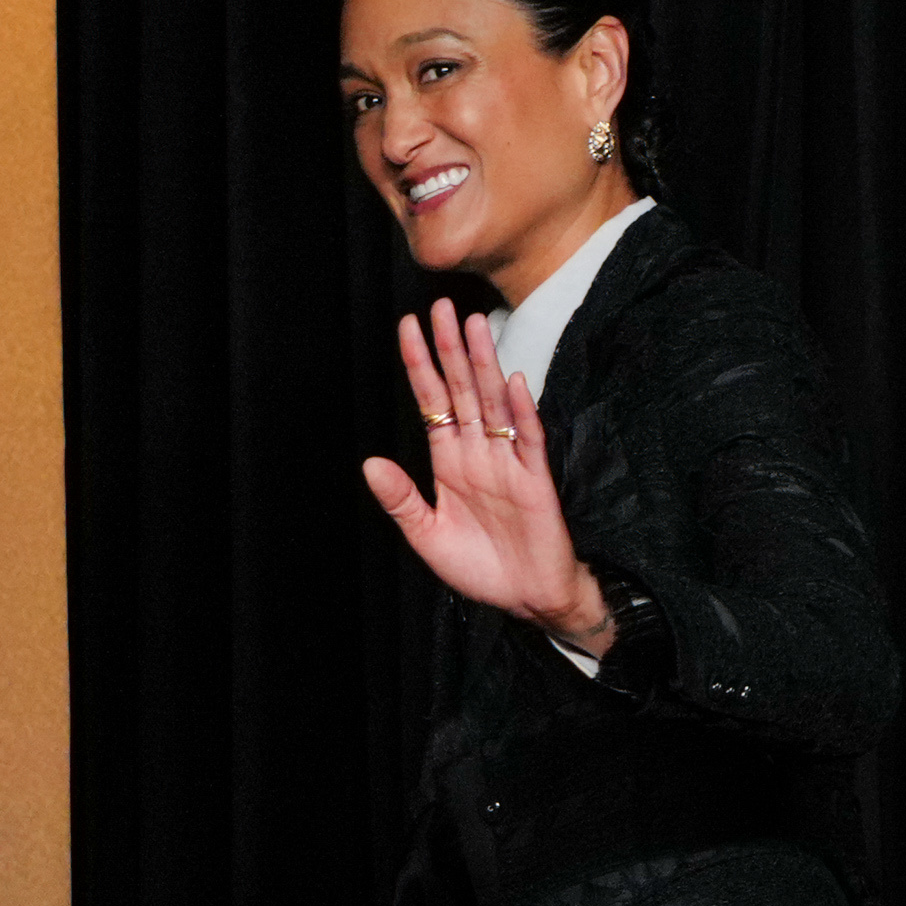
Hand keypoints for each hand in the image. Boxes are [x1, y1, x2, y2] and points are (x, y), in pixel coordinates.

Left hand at [358, 302, 614, 650]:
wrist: (524, 598)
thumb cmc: (479, 567)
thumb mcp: (426, 535)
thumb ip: (400, 499)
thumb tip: (370, 463)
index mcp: (450, 460)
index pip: (433, 401)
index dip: (421, 365)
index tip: (408, 327)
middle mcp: (478, 452)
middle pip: (464, 390)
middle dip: (451, 350)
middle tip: (443, 307)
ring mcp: (507, 461)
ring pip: (494, 403)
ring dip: (485, 366)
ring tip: (475, 327)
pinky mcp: (535, 479)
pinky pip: (528, 440)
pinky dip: (521, 412)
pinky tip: (513, 382)